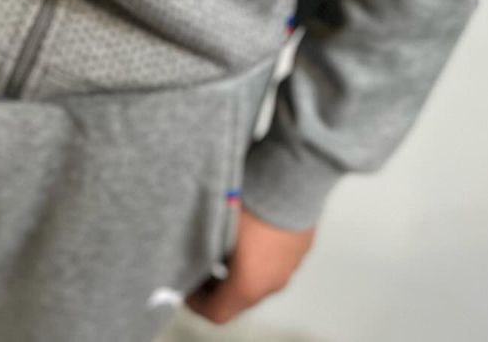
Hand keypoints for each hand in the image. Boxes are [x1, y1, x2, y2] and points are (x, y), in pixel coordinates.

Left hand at [184, 205, 316, 324]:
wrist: (293, 175)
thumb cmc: (253, 200)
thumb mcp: (215, 224)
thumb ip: (200, 248)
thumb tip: (188, 252)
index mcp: (249, 285)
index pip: (217, 312)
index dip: (196, 303)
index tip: (186, 286)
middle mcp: (272, 283)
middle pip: (239, 298)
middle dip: (217, 286)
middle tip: (201, 266)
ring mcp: (290, 266)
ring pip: (260, 279)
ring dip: (240, 269)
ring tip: (224, 244)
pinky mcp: (301, 248)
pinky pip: (276, 260)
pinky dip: (261, 254)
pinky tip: (251, 231)